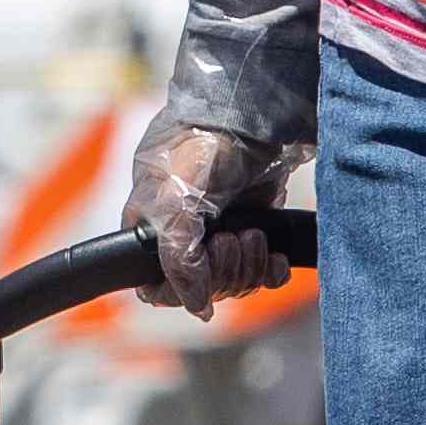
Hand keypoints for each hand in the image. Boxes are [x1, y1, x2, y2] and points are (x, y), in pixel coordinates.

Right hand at [127, 121, 299, 310]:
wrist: (250, 118)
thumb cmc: (200, 150)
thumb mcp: (176, 206)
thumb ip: (177, 260)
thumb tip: (196, 306)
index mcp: (151, 230)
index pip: (158, 286)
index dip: (182, 290)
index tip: (201, 270)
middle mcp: (184, 236)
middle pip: (203, 288)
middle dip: (224, 270)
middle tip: (233, 240)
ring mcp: (222, 233)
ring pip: (235, 281)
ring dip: (249, 265)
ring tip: (252, 233)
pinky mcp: (256, 228)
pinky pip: (263, 273)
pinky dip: (271, 270)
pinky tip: (274, 256)